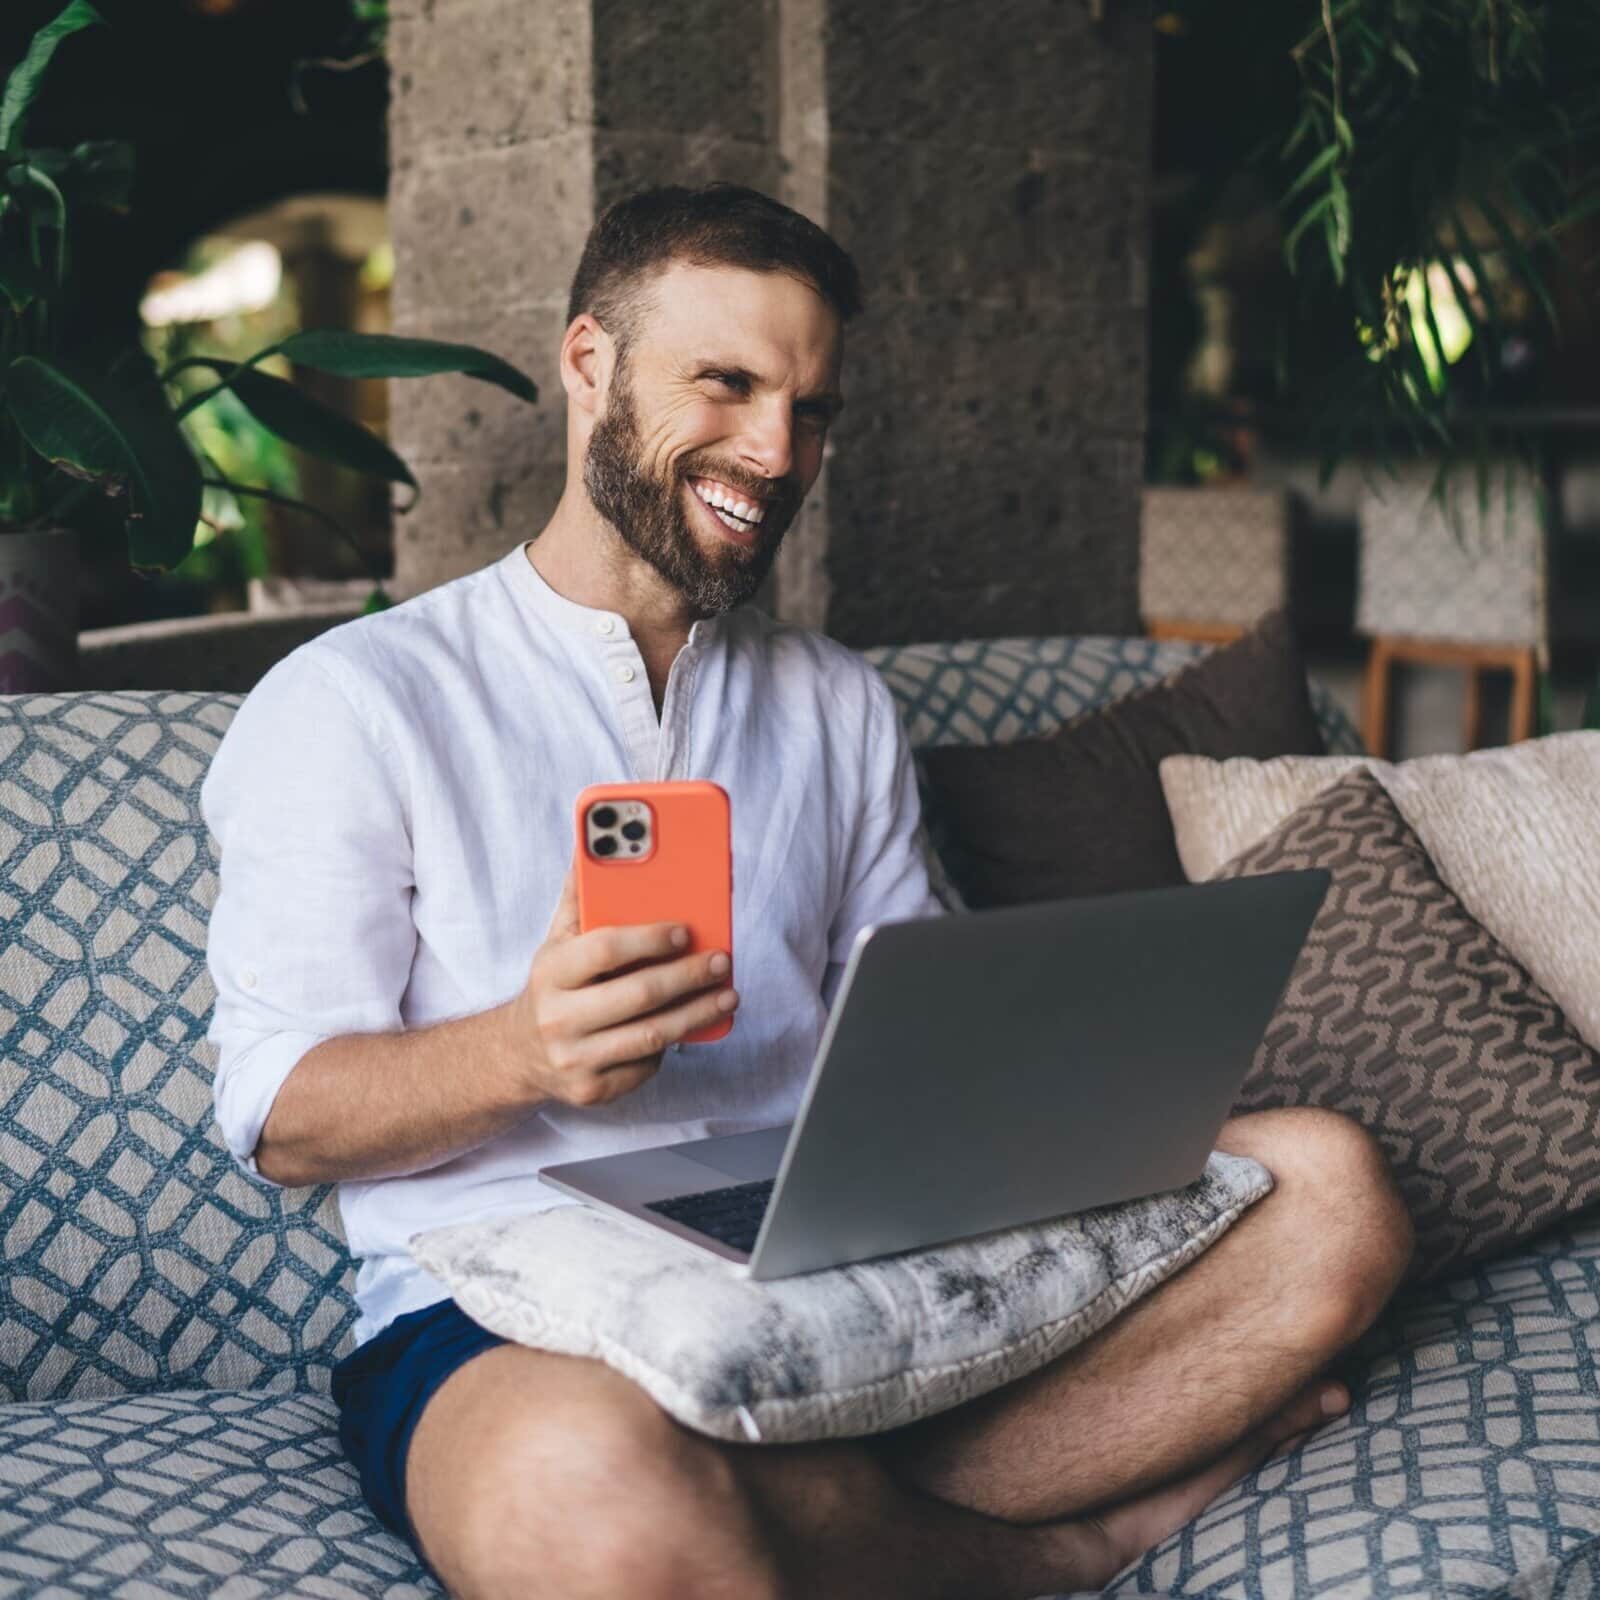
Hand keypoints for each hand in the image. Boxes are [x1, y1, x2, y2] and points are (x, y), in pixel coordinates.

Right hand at [500, 861, 737, 1107]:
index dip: (650, 938)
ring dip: (697, 1013)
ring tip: (727, 995)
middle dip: (688, 976)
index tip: (685, 929)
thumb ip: (581, 896)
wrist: (518, 1055)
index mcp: (552, 971)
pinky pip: (646, 1065)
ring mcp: (575, 1058)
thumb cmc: (555, 986)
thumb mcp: (557, 940)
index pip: (605, 948)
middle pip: (638, 996)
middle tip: (721, 961)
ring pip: (651, 1036)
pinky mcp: (594, 1090)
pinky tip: (691, 1024)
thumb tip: (593, 844)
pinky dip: (672, 1044)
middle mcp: (559, 1017)